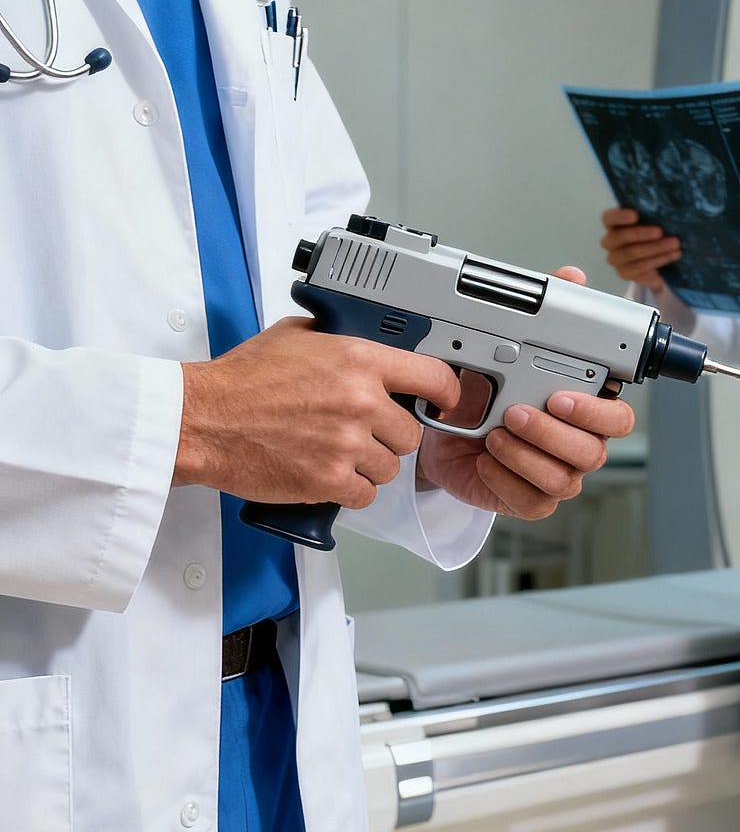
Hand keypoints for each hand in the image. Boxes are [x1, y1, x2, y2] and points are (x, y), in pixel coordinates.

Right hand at [175, 317, 461, 508]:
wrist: (202, 420)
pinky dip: (351, 490)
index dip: (445, 394)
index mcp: (360, 361)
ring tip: (337, 452)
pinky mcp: (331, 480)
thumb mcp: (296, 337)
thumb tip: (364, 338)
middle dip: (390, 435)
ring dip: (370, 465)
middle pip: (412, 433)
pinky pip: (366, 494)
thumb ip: (339, 338)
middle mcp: (361, 401)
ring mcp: (348, 444)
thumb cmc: (241, 380)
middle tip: (362, 431)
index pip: (434, 377)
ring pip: (390, 467)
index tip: (442, 403)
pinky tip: (329, 474)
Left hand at [416, 267, 636, 518]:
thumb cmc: (488, 391)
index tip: (561, 397)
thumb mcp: (509, 345)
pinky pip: (533, 500)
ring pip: (562, 478)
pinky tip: (487, 459)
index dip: (595, 412)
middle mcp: (579, 444)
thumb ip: (547, 312)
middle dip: (552, 433)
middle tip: (515, 411)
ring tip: (494, 433)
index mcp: (587, 410)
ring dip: (525, 454)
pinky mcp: (530, 498)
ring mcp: (557, 474)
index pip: (618, 418)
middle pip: (592, 452)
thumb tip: (573, 277)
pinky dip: (507, 479)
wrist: (446, 432)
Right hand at [600, 207, 679, 293]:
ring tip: (675, 245)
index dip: (620, 216)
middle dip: (642, 234)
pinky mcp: (625, 273)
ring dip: (656, 249)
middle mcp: (609, 241)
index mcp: (612, 224)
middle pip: (621, 237)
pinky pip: (641, 268)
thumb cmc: (652, 232)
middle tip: (661, 232)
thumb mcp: (652, 220)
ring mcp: (615, 259)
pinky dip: (658, 261)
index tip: (635, 215)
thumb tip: (668, 209)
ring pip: (633, 254)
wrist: (656, 256)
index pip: (609, 218)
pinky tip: (672, 256)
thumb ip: (652, 214)